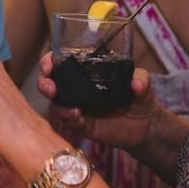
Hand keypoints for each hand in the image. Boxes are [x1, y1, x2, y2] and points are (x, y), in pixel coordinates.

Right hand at [39, 53, 162, 153]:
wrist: (144, 126)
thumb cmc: (139, 97)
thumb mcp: (143, 82)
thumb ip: (141, 79)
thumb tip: (136, 84)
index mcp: (85, 70)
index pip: (60, 61)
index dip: (48, 61)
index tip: (48, 66)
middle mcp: (76, 86)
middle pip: (48, 81)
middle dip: (43, 83)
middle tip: (51, 89)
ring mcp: (76, 105)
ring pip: (54, 104)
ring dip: (59, 107)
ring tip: (76, 112)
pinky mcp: (80, 123)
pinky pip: (67, 121)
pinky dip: (69, 120)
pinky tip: (80, 120)